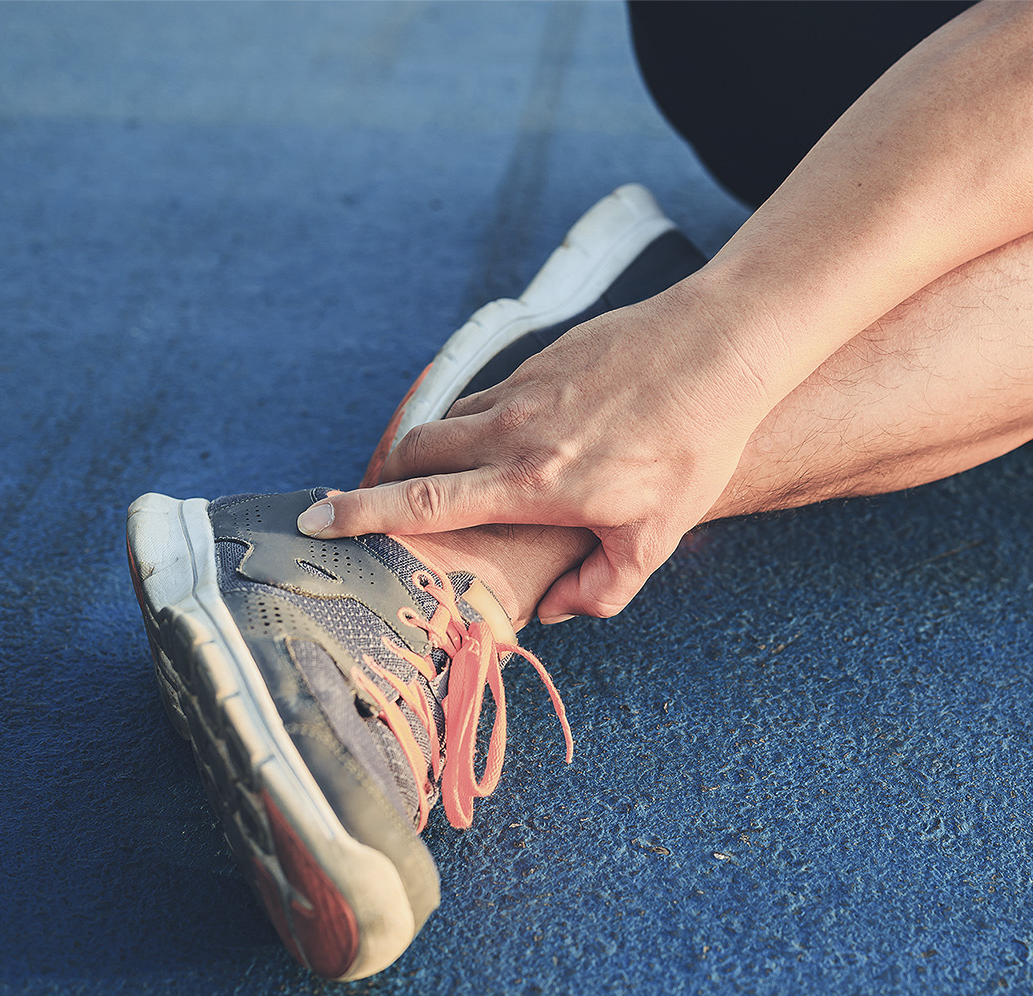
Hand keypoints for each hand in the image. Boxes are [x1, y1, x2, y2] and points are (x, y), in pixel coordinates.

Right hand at [303, 287, 774, 620]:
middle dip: (383, 479)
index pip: (425, 503)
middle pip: (413, 452)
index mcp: (533, 482)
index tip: (313, 521)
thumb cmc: (695, 446)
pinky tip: (509, 438)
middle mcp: (514, 431)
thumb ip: (602, 586)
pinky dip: (478, 421)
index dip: (360, 514)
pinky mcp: (542, 358)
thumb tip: (553, 610)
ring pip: (450, 419)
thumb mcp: (657, 536)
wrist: (719, 348)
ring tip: (447, 480)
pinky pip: (487, 393)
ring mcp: (524, 387)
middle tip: (377, 505)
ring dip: (433, 450)